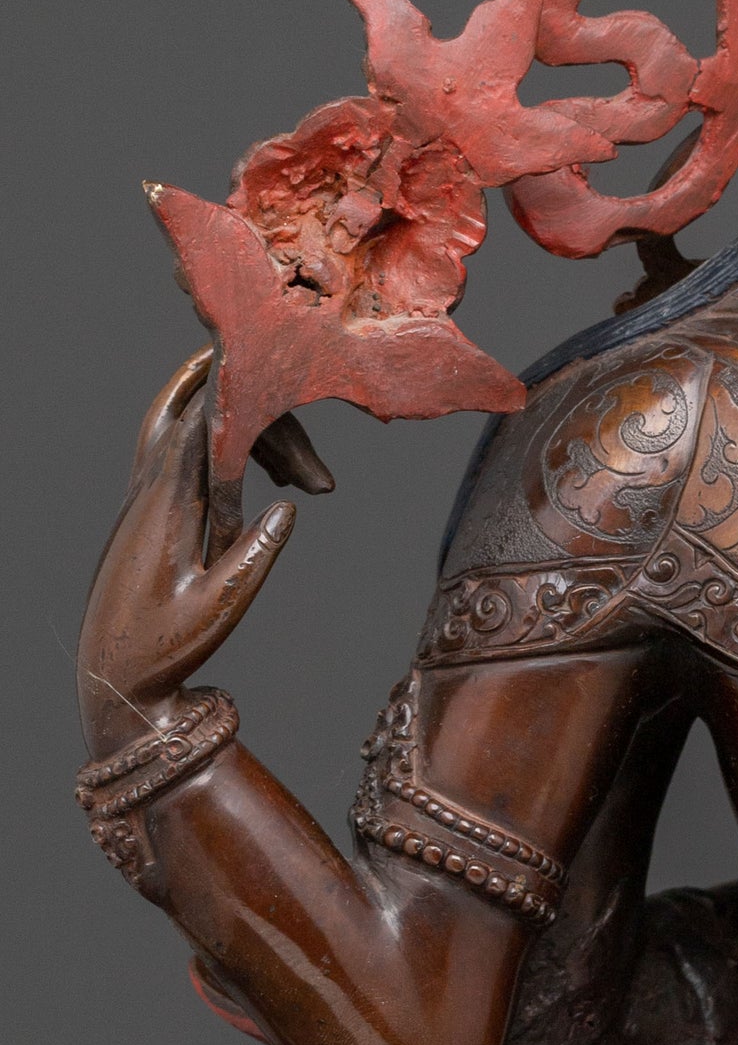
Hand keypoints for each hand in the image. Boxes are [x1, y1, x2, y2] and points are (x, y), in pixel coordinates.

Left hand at [77, 350, 296, 758]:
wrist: (114, 680)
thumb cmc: (165, 649)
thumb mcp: (220, 608)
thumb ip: (254, 553)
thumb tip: (289, 505)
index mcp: (165, 507)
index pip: (194, 423)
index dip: (229, 388)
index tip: (267, 364)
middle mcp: (147, 493)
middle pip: (197, 418)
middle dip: (259, 425)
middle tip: (315, 473)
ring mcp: (143, 501)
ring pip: (191, 435)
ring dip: (249, 443)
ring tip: (306, 482)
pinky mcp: (148, 513)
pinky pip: (184, 456)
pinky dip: (228, 455)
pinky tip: (269, 483)